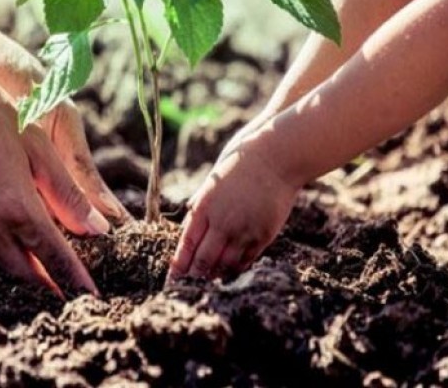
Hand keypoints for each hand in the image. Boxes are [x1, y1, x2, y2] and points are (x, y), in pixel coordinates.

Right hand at [0, 11, 127, 294]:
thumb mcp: (37, 146)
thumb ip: (66, 193)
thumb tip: (96, 229)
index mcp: (15, 208)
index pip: (55, 258)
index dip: (77, 279)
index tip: (94, 296)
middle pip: (28, 273)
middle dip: (53, 283)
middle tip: (76, 286)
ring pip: (4, 264)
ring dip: (30, 271)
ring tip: (55, 269)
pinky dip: (7, 254)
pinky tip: (21, 242)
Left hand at [167, 129, 299, 281]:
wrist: (275, 158)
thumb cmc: (240, 164)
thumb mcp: (212, 182)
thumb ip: (201, 206)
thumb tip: (188, 226)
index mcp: (204, 207)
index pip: (187, 245)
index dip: (179, 266)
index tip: (172, 280)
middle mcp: (222, 222)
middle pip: (204, 260)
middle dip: (194, 277)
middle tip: (187, 289)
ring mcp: (244, 230)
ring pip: (225, 264)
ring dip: (214, 275)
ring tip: (207, 285)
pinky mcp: (263, 234)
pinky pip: (246, 259)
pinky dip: (235, 268)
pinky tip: (229, 272)